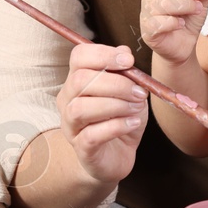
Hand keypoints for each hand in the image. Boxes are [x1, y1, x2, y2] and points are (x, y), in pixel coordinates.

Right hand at [55, 42, 148, 184]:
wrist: (118, 156)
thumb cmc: (120, 119)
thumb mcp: (129, 92)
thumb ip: (125, 72)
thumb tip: (124, 51)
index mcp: (77, 80)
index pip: (78, 57)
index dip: (103, 55)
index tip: (129, 62)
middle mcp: (68, 100)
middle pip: (80, 80)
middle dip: (116, 83)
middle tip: (140, 92)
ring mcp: (71, 126)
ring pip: (81, 108)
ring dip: (115, 105)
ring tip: (136, 108)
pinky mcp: (81, 148)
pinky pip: (92, 134)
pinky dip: (117, 126)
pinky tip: (133, 123)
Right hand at [140, 0, 207, 66]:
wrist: (183, 45)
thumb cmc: (188, 20)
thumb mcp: (202, 1)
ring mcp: (147, 13)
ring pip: (162, 3)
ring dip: (185, 6)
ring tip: (195, 11)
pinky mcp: (148, 30)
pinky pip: (158, 22)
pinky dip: (173, 23)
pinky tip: (180, 24)